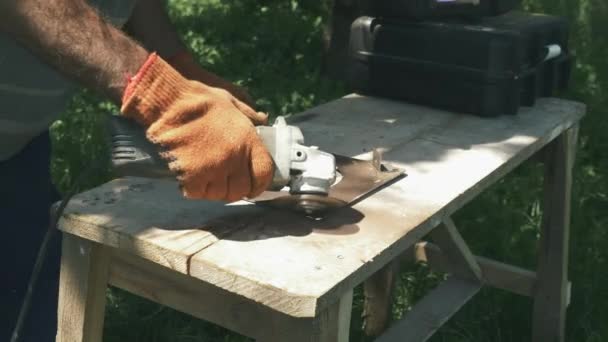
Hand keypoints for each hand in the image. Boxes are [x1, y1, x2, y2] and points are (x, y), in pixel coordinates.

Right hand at [121, 53, 272, 200]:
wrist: (168, 103)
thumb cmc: (199, 100)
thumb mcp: (230, 101)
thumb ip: (249, 114)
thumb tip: (264, 119)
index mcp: (247, 140)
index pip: (264, 174)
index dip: (260, 184)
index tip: (253, 187)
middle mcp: (233, 157)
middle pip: (241, 189)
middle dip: (235, 190)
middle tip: (225, 183)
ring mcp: (213, 169)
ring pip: (219, 194)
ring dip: (214, 189)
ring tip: (206, 177)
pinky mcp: (191, 176)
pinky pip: (198, 193)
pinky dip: (194, 189)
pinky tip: (190, 177)